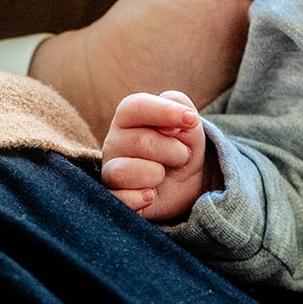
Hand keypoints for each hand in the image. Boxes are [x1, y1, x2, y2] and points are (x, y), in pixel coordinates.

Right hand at [101, 90, 211, 220]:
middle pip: (140, 141)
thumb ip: (180, 104)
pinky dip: (140, 198)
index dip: (165, 111)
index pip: (135, 106)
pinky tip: (150, 195)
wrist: (185, 183)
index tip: (191, 120)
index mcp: (128, 118)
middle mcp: (114, 142)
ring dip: (156, 174)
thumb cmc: (181, 146)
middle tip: (182, 156)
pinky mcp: (114, 197)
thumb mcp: (188, 122)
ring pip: (124, 171)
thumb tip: (182, 117)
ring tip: (163, 175)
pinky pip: (120, 199)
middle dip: (173, 151)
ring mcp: (111, 171)